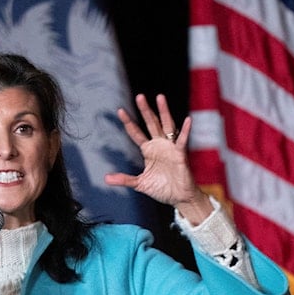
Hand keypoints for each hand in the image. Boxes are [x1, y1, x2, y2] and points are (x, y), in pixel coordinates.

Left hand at [106, 94, 213, 223]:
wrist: (179, 198)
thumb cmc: (162, 189)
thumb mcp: (140, 184)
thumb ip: (124, 179)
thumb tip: (106, 178)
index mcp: (148, 151)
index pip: (136, 133)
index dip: (128, 123)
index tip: (120, 111)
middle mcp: (159, 145)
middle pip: (151, 124)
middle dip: (145, 111)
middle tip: (139, 97)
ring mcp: (170, 148)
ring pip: (166, 125)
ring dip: (164, 112)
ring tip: (160, 98)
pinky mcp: (180, 155)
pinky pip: (182, 141)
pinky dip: (185, 131)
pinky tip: (187, 120)